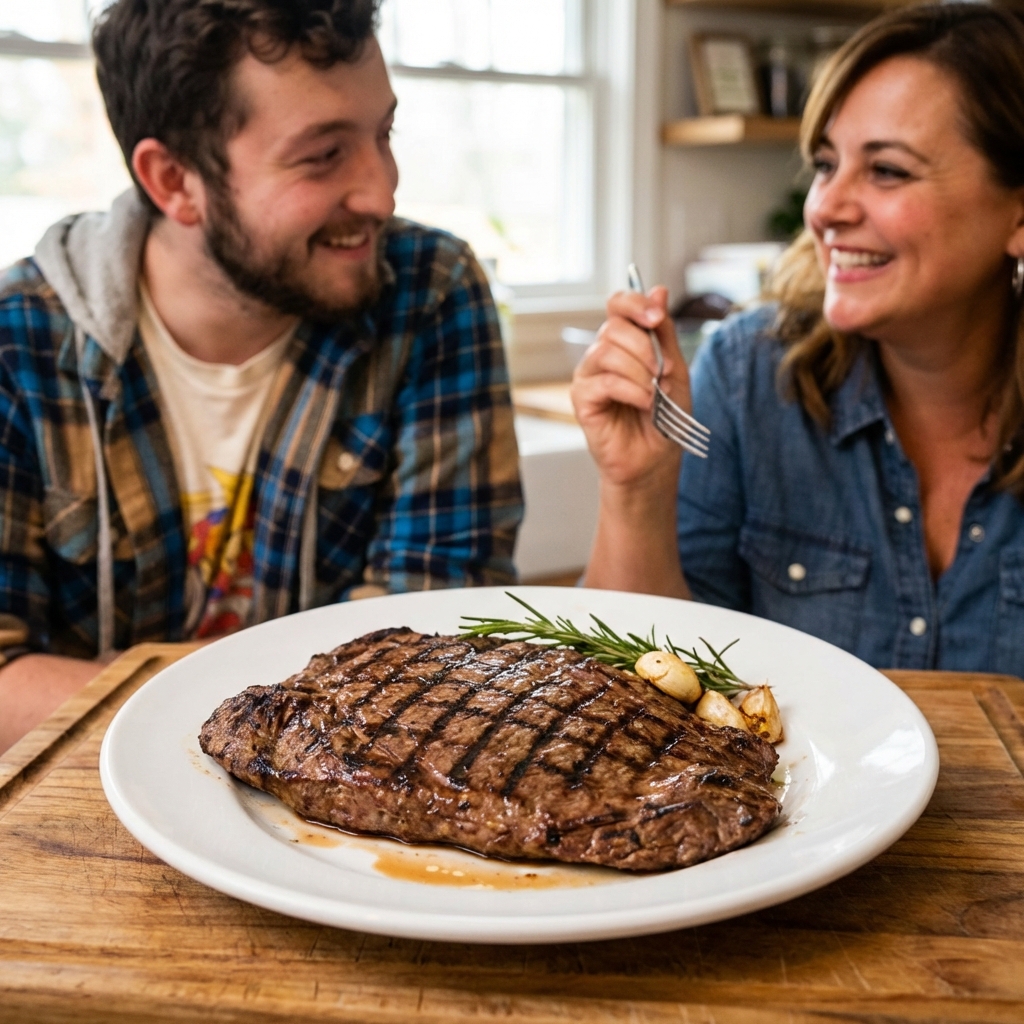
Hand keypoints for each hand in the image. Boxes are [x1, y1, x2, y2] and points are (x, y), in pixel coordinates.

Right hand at [571, 285, 692, 492]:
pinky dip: (631, 391)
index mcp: (623, 342)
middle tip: (663, 373)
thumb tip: (659, 290)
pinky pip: (604, 381)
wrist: (656, 458)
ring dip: (639, 372)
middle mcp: (601, 354)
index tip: (657, 317)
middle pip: (613, 326)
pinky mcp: (582, 399)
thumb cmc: (665, 416)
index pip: (617, 304)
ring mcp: (589, 375)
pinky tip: (645, 404)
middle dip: (645, 347)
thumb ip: (664, 332)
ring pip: (606, 352)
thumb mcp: (675, 368)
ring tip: (654, 394)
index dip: (635, 303)